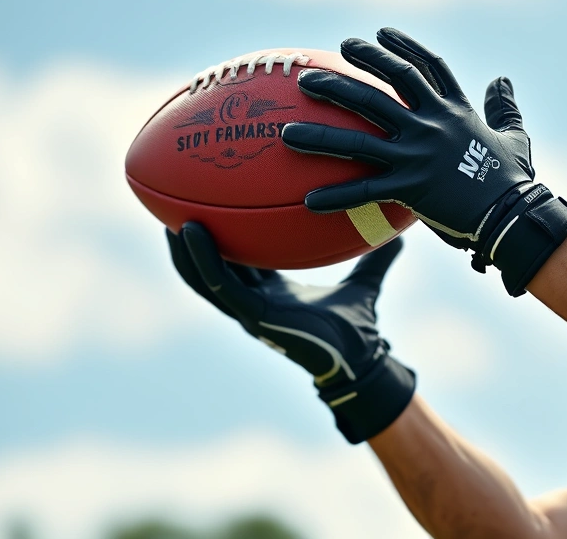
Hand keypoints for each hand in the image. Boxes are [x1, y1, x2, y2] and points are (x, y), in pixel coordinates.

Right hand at [167, 222, 414, 443]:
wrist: (361, 361)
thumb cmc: (358, 327)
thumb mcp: (365, 282)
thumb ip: (377, 256)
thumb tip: (401, 230)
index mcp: (270, 292)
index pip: (237, 260)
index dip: (220, 236)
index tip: (209, 205)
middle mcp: (253, 300)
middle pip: (209, 266)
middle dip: (188, 240)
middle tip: (170, 205)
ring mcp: (248, 311)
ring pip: (201, 276)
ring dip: (182, 247)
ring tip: (165, 215)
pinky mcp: (251, 317)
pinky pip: (218, 284)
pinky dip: (202, 258)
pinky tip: (190, 231)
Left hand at [282, 28, 566, 295]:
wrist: (513, 214)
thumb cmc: (515, 180)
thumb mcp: (516, 137)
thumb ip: (506, 108)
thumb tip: (502, 80)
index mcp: (455, 111)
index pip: (427, 67)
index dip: (402, 47)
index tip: (378, 33)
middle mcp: (432, 124)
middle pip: (384, 87)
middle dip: (348, 72)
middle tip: (314, 70)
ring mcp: (418, 154)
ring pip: (359, 137)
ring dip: (320, 133)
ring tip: (287, 131)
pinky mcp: (410, 187)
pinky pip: (364, 191)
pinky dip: (336, 196)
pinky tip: (309, 201)